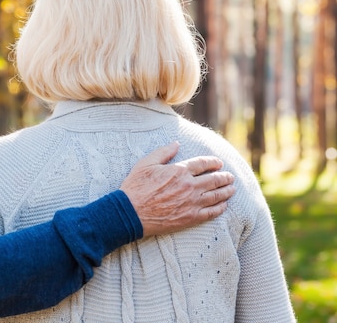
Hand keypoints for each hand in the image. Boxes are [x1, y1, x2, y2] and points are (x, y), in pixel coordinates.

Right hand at [120, 141, 234, 236]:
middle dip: (224, 177)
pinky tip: (224, 205)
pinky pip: (211, 212)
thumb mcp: (146, 163)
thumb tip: (177, 143)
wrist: (131, 212)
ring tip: (232, 189)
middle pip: (214, 179)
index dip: (213, 162)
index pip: (203, 163)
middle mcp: (189, 186)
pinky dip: (220, 208)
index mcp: (179, 170)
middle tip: (230, 177)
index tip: (219, 163)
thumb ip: (163, 152)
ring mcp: (192, 202)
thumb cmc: (136, 186)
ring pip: (216, 195)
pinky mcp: (190, 218)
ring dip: (226, 191)